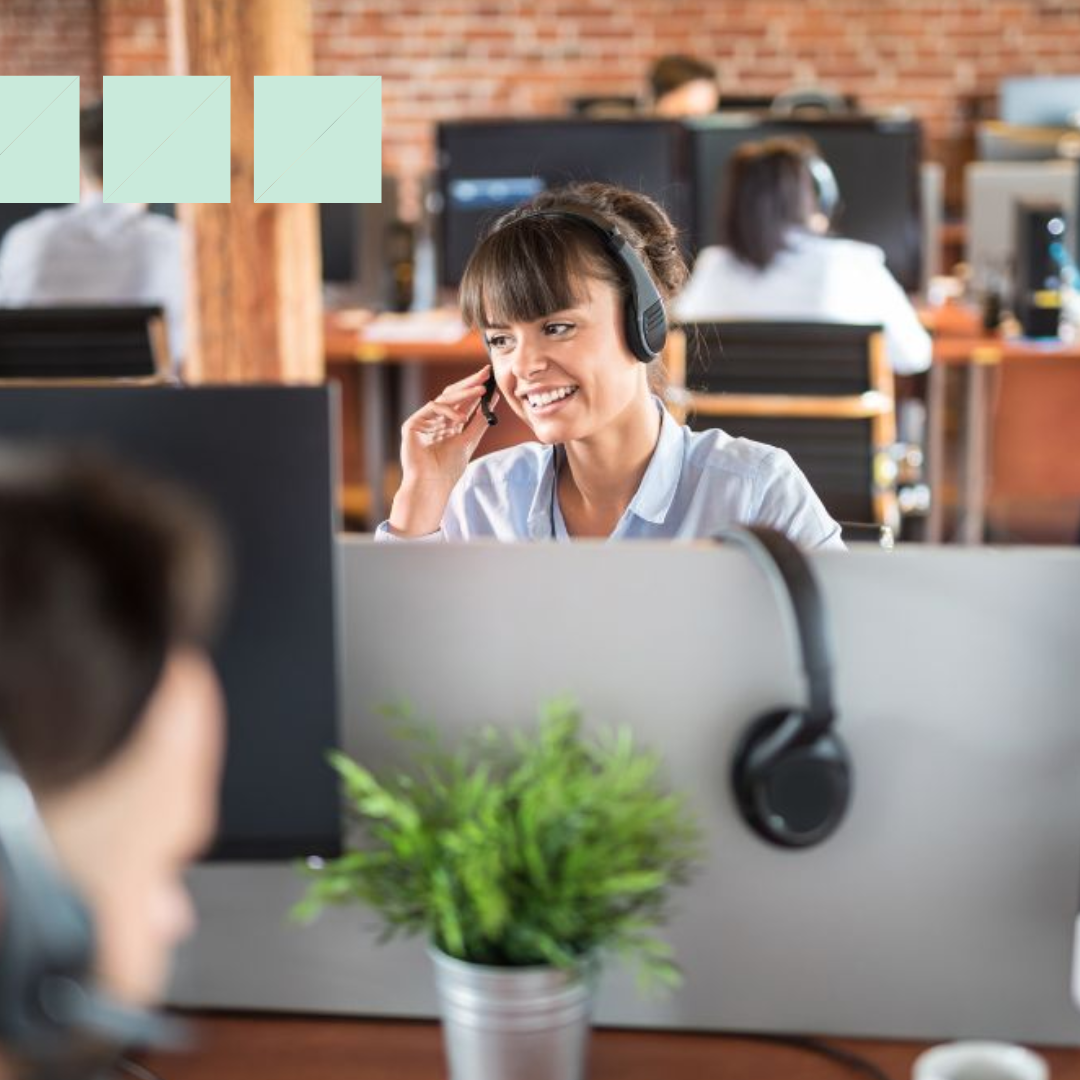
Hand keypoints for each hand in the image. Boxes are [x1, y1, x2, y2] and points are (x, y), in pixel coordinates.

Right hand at [388, 365, 499, 534]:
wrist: (431, 485)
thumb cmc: (448, 470)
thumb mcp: (469, 441)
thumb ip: (479, 421)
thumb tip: (493, 401)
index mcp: (448, 425)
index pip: (463, 402)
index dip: (475, 389)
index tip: (489, 377)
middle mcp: (435, 420)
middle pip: (453, 395)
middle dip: (469, 383)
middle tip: (485, 373)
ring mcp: (423, 421)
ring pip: (444, 399)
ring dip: (464, 393)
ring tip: (481, 390)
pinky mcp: (412, 424)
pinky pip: (431, 408)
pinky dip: (448, 410)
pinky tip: (460, 418)